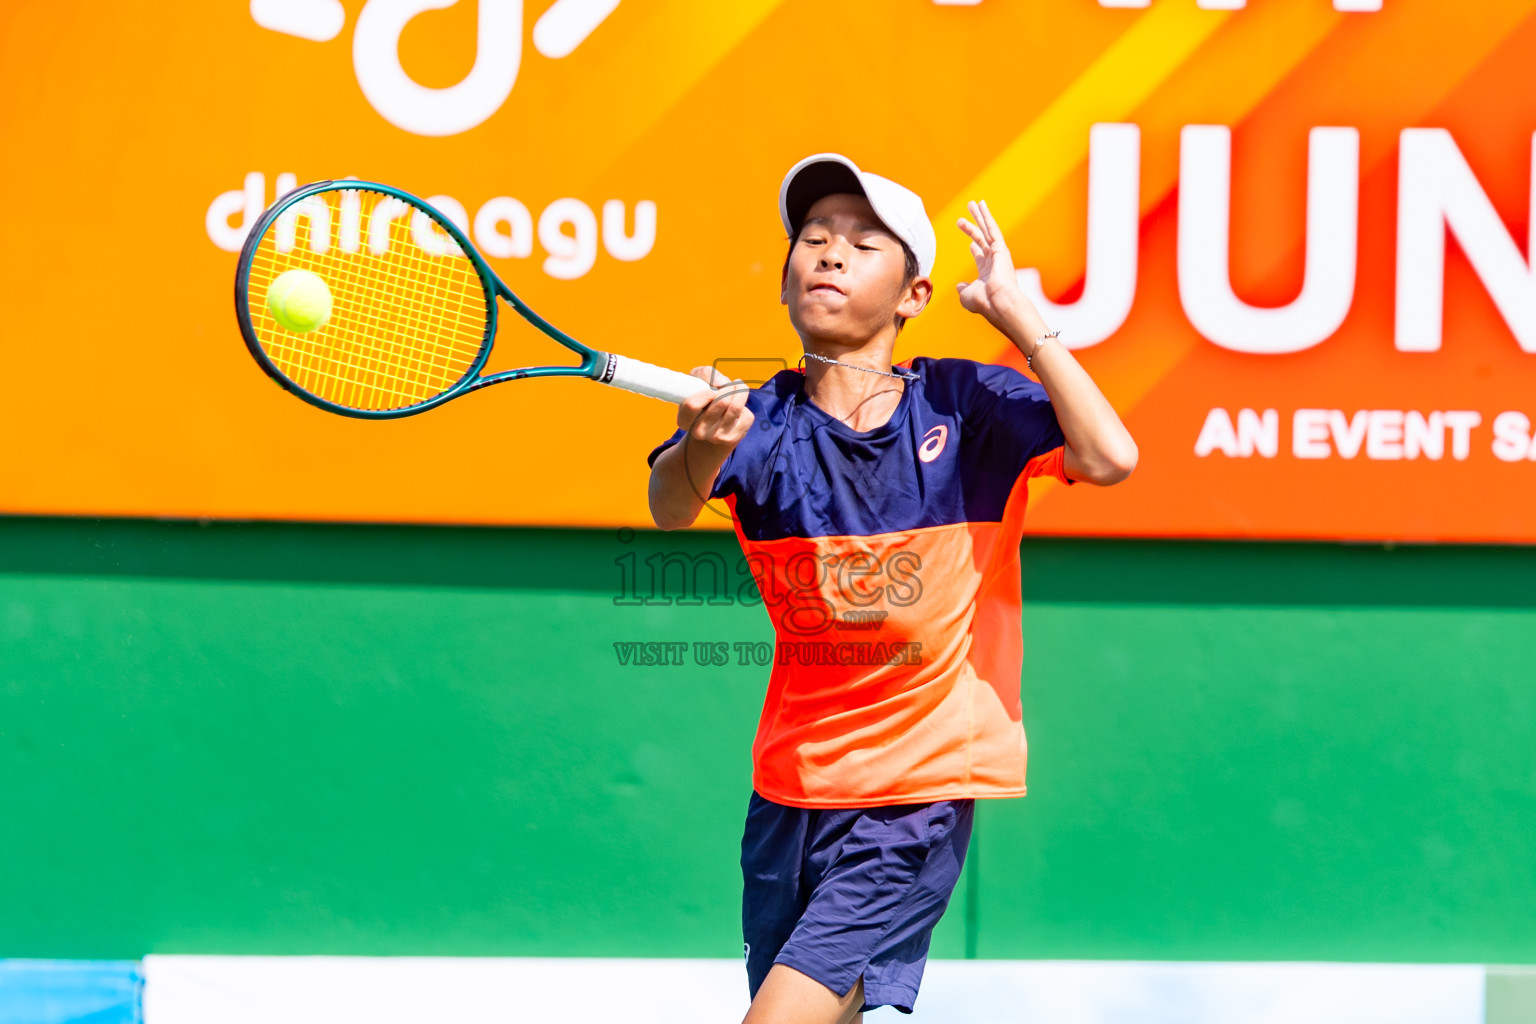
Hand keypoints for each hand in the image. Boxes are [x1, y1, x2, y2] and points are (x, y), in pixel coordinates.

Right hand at [677, 366, 752, 449]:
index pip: (693, 405)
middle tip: (728, 384)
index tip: (711, 389)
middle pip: (722, 402)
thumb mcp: (696, 382)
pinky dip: (746, 407)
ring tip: (737, 387)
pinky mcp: (733, 439)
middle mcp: (699, 431)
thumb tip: (723, 383)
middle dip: (728, 387)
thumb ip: (704, 374)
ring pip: (735, 407)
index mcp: (684, 420)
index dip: (706, 392)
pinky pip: (747, 416)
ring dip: (740, 391)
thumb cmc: (703, 399)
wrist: (712, 428)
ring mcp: (716, 437)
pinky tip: (739, 407)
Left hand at [956, 200, 1046, 340]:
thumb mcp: (967, 297)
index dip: (974, 248)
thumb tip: (960, 286)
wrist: (998, 303)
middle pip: (982, 240)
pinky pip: (992, 229)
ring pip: (987, 230)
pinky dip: (986, 216)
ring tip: (973, 203)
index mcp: (987, 273)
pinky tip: (982, 206)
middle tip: (962, 218)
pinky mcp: (1001, 248)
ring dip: (980, 216)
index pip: (981, 257)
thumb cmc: (984, 303)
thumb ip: (963, 289)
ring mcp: (998, 254)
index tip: (970, 244)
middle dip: (972, 228)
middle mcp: (994, 262)